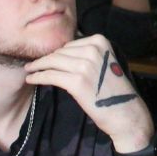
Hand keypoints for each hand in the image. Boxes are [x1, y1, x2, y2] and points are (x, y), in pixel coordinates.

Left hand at [25, 34, 155, 151]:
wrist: (127, 113)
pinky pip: (51, 75)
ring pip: (52, 62)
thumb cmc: (115, 91)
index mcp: (100, 41)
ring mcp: (85, 65)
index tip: (47, 59)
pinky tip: (31, 79)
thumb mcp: (106, 63)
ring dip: (37, 66)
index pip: (70, 45)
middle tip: (34, 65)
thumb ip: (89, 54)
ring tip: (29, 70)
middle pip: (59, 52)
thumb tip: (61, 52)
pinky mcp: (77, 82)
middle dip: (46, 59)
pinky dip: (38, 77)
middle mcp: (93, 50)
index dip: (57, 53)